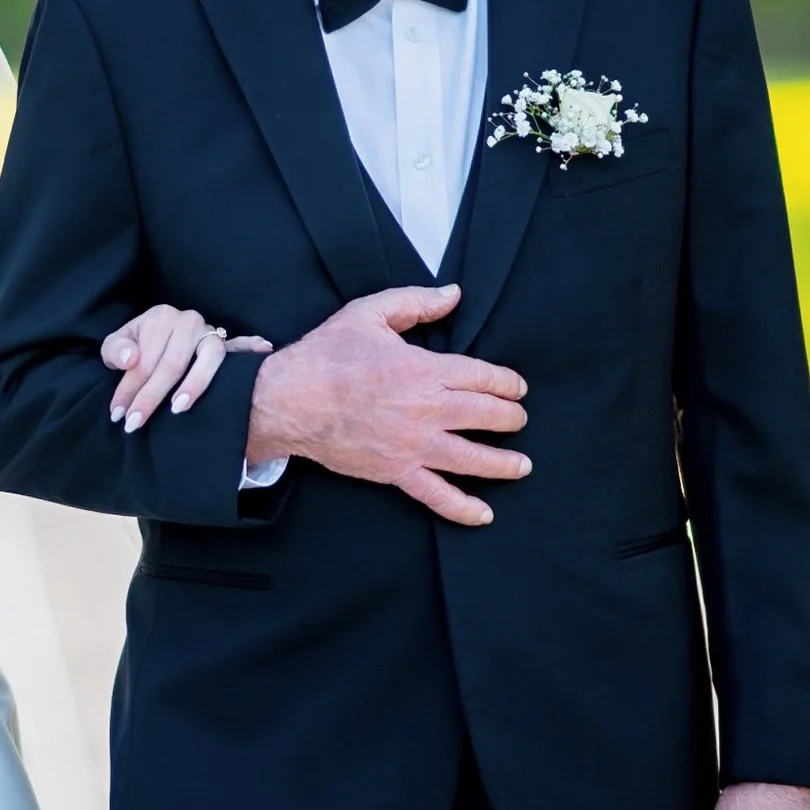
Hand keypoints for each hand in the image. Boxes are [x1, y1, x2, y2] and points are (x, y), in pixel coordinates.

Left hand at [103, 305, 272, 432]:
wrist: (154, 337)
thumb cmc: (135, 346)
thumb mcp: (116, 345)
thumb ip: (115, 350)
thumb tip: (131, 359)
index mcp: (159, 317)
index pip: (144, 359)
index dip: (129, 388)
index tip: (119, 414)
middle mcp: (187, 320)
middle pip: (172, 364)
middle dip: (151, 397)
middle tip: (135, 424)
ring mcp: (209, 332)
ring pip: (207, 358)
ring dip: (195, 384)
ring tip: (178, 408)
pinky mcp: (225, 344)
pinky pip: (241, 345)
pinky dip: (251, 346)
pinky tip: (263, 347)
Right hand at [244, 285, 529, 525]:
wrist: (288, 401)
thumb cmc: (326, 356)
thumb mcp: (369, 314)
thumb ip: (415, 302)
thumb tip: (453, 295)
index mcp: (425, 370)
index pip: (483, 378)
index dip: (507, 383)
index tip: (517, 387)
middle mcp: (427, 410)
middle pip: (487, 416)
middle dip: (510, 418)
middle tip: (519, 420)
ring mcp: (414, 444)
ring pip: (472, 458)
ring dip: (503, 463)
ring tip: (521, 465)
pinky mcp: (396, 470)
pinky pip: (436, 494)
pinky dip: (462, 508)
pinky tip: (483, 515)